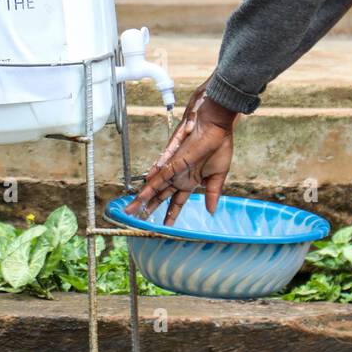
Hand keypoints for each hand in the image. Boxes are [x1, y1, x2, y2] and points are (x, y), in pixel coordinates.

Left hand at [126, 90, 237, 225]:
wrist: (218, 126)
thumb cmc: (219, 145)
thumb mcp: (218, 175)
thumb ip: (212, 193)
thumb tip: (211, 211)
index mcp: (191, 180)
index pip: (178, 201)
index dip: (172, 213)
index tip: (165, 226)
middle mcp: (179, 175)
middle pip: (161, 196)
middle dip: (150, 208)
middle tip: (137, 219)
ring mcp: (175, 168)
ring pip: (155, 186)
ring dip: (143, 198)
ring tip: (131, 210)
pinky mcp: (174, 159)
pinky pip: (160, 173)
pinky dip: (151, 182)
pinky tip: (141, 192)